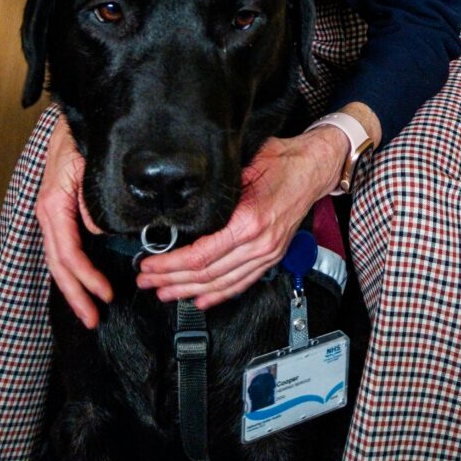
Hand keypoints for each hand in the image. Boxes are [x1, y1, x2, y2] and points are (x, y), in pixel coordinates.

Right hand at [36, 115, 112, 328]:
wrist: (71, 119)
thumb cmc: (80, 138)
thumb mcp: (88, 165)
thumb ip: (91, 199)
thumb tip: (97, 231)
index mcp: (53, 204)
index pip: (67, 253)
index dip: (85, 278)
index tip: (105, 295)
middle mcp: (48, 213)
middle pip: (59, 264)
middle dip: (76, 294)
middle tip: (93, 319)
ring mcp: (51, 214)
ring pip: (58, 259)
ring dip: (74, 286)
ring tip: (89, 309)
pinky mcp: (59, 212)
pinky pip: (63, 246)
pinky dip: (72, 268)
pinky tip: (83, 282)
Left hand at [136, 126, 349, 309]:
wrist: (314, 168)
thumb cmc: (282, 161)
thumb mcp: (245, 166)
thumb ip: (216, 190)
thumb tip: (181, 202)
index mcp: (249, 221)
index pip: (201, 255)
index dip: (170, 265)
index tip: (149, 265)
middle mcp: (259, 243)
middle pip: (207, 274)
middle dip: (172, 280)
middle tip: (146, 282)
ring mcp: (267, 253)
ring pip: (222, 283)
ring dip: (190, 292)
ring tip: (165, 293)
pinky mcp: (272, 256)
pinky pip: (242, 282)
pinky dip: (220, 295)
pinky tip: (201, 300)